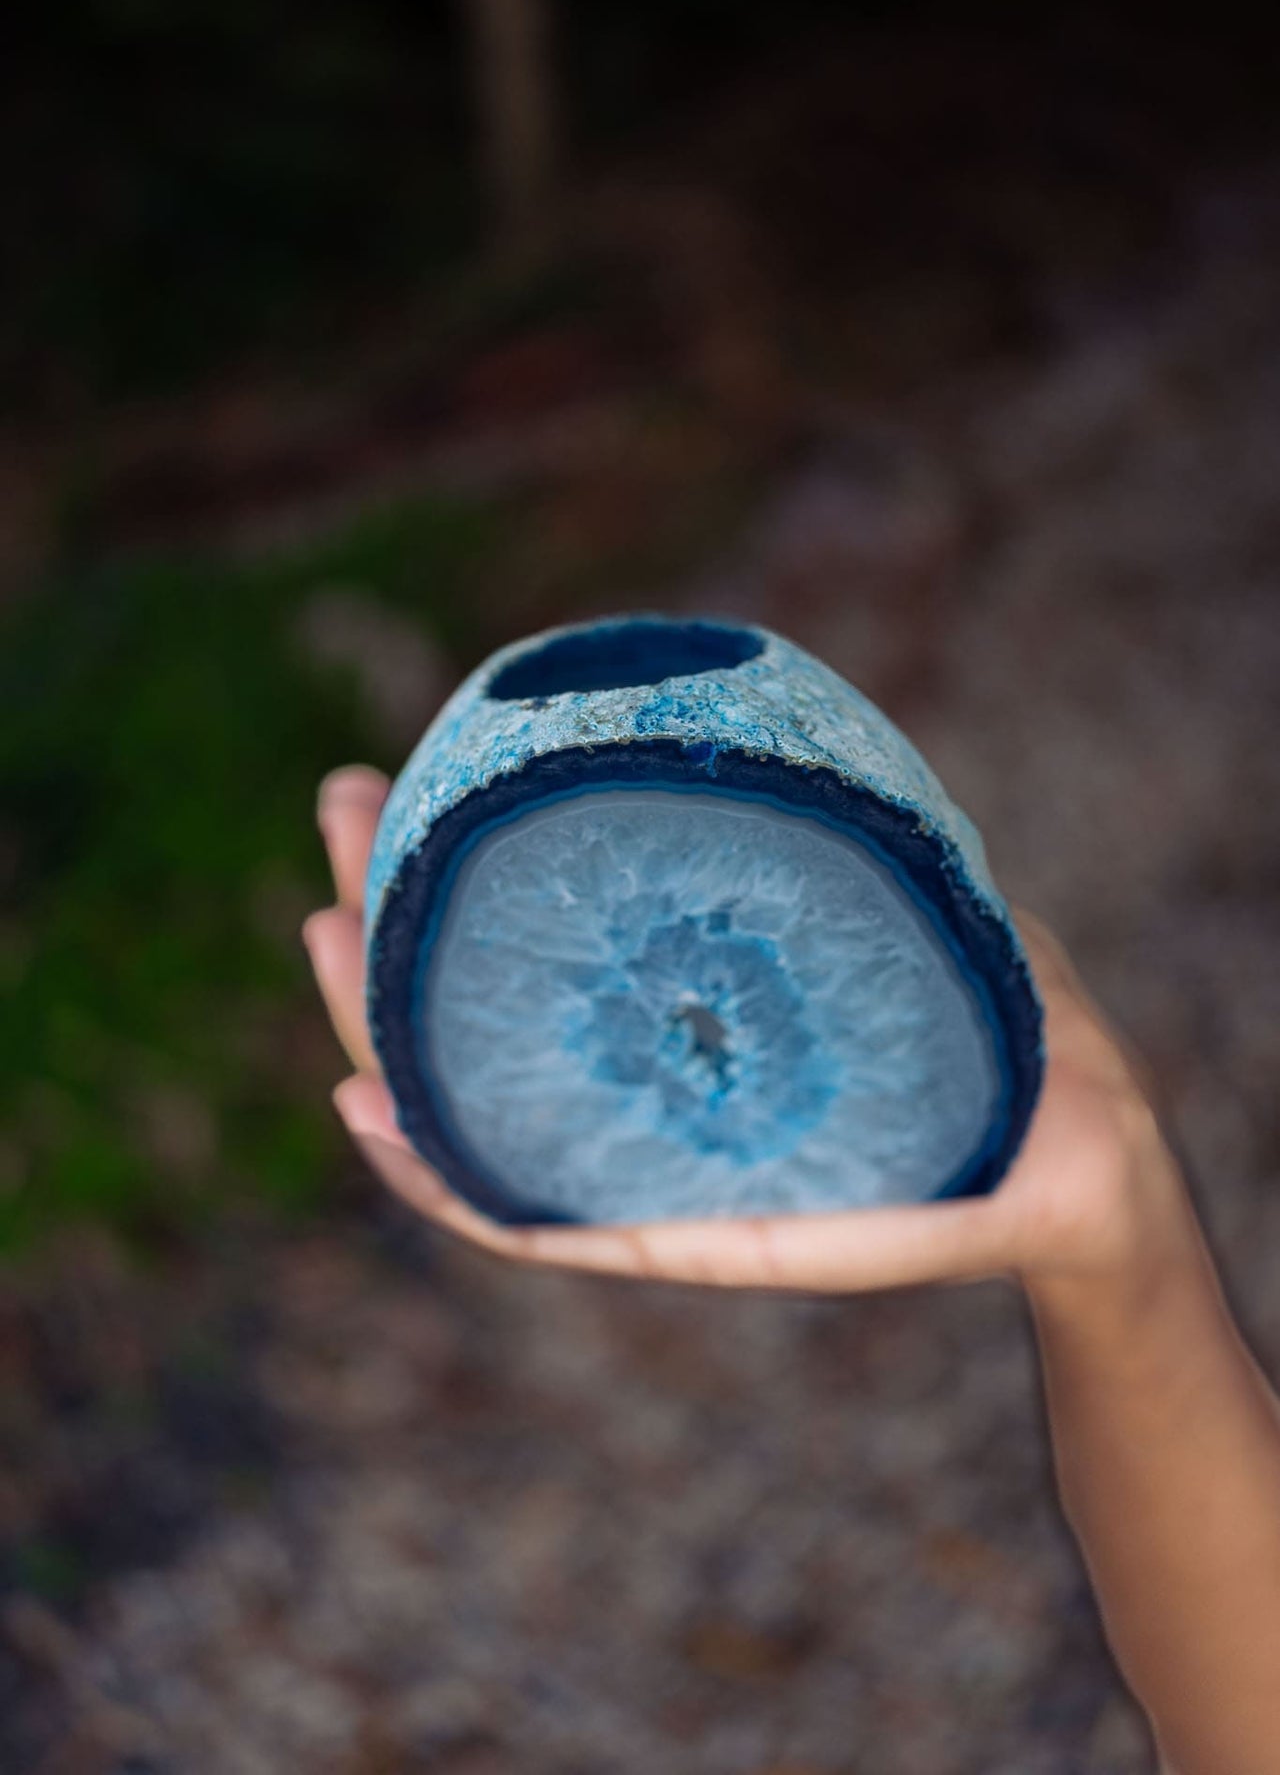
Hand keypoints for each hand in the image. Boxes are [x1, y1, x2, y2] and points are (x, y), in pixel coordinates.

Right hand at [304, 765, 1192, 1294]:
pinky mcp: (719, 1247)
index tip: (390, 784)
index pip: (536, 963)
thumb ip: (834, 832)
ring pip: (486, 1133)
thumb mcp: (906, 900)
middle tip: (335, 821)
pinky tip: (380, 1116)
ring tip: (319, 938)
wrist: (1091, 1159)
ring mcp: (671, 1183)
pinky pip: (568, 1231)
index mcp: (686, 1033)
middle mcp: (652, 1112)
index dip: (450, 883)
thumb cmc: (998, 1034)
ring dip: (383, 1043)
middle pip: (481, 1036)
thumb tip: (747, 728)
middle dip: (386, 928)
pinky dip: (456, 1189)